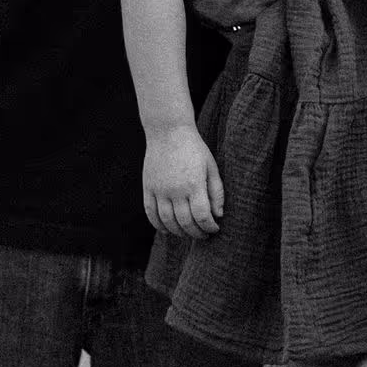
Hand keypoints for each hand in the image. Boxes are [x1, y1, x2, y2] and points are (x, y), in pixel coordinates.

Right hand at [143, 123, 224, 238]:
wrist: (168, 130)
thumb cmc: (194, 148)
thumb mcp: (211, 166)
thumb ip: (216, 191)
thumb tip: (218, 215)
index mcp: (193, 184)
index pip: (202, 216)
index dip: (209, 227)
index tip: (214, 229)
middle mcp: (175, 189)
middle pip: (185, 222)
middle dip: (196, 233)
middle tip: (204, 235)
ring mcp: (159, 189)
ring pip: (167, 221)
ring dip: (179, 232)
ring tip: (188, 233)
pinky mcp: (147, 188)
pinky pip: (151, 213)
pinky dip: (159, 225)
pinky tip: (168, 230)